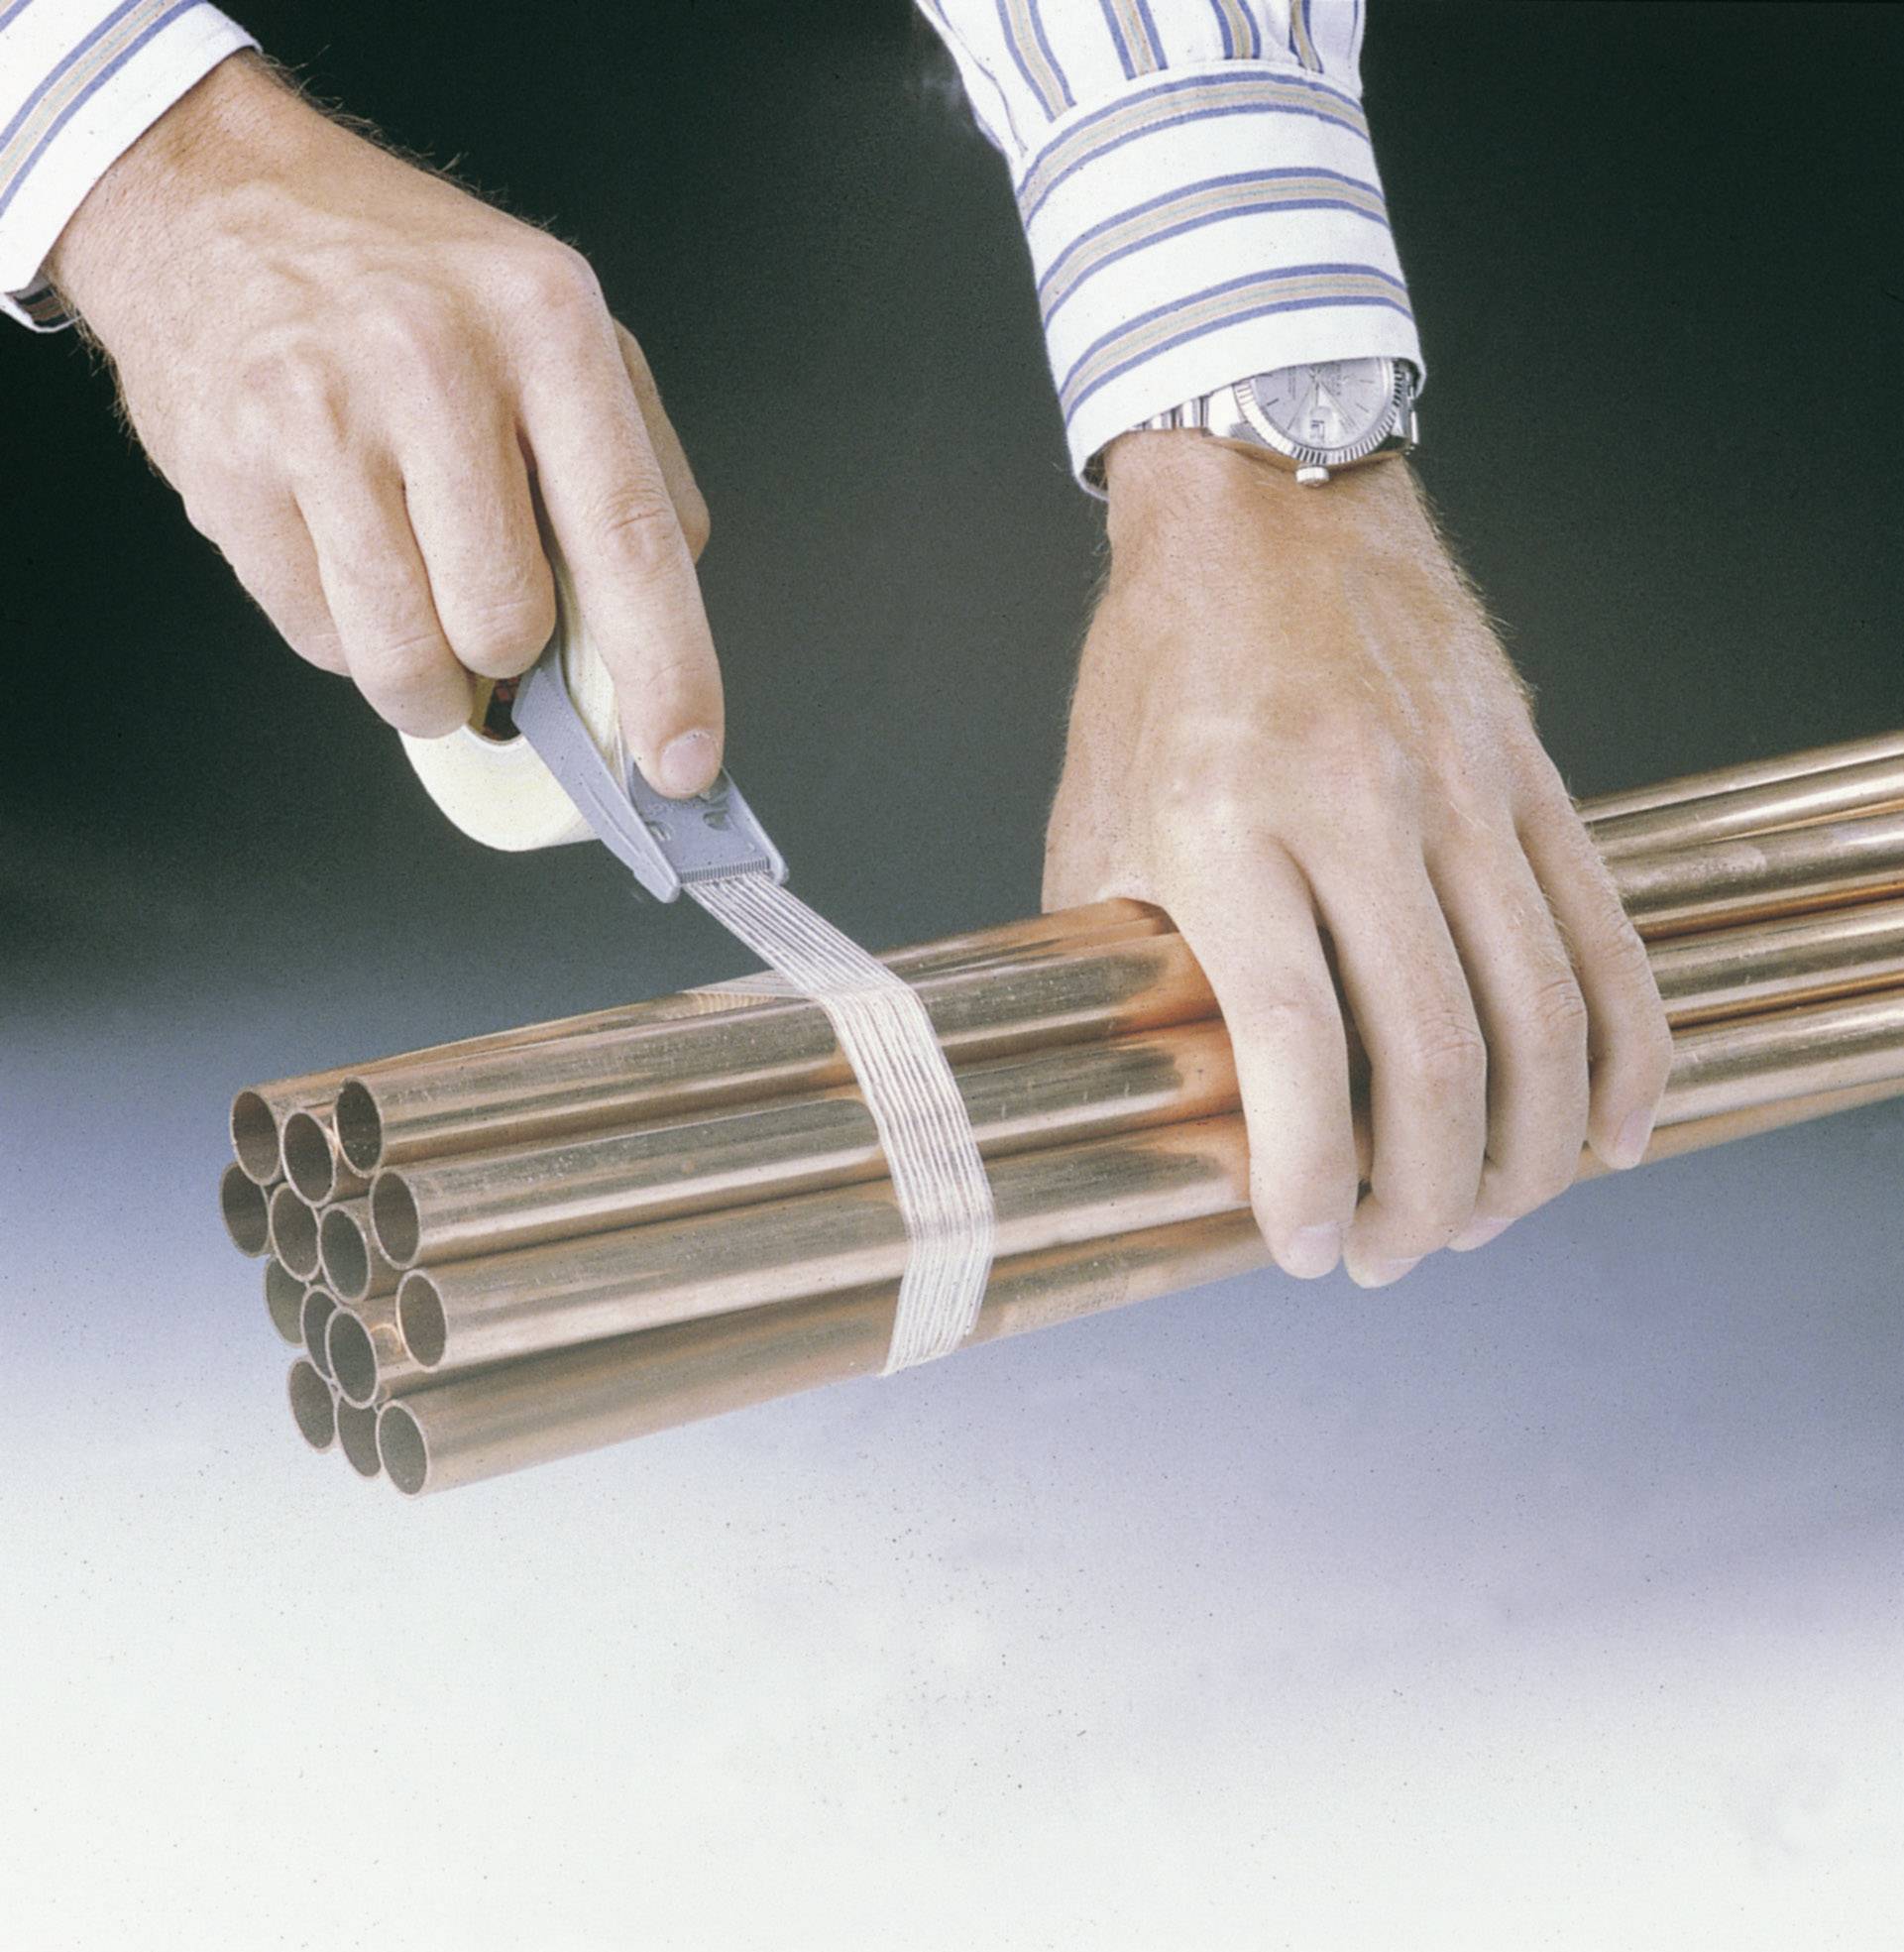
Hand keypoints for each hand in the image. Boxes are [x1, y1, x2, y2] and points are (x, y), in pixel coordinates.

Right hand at [47, 54, 720, 791]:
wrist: (213, 197)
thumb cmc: (409, 279)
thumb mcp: (558, 327)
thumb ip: (630, 474)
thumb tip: (663, 633)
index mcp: (547, 326)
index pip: (630, 538)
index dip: (666, 672)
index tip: (683, 761)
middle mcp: (433, 363)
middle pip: (506, 625)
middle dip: (509, 658)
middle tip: (490, 610)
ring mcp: (319, 417)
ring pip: (405, 657)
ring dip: (426, 675)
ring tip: (418, 593)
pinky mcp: (228, 471)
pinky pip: (317, 638)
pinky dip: (345, 630)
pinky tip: (341, 544)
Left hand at [1045, 436, 1672, 1286]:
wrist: (1263, 498)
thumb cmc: (1162, 667)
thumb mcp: (1096, 818)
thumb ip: (1125, 961)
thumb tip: (1159, 1096)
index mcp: (1224, 821)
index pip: (1290, 1038)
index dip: (1307, 1173)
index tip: (1302, 1244)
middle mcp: (1357, 807)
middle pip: (1434, 1053)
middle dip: (1418, 1195)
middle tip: (1386, 1254)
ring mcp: (1465, 790)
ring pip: (1540, 1015)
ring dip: (1525, 1154)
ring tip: (1478, 1218)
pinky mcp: (1533, 779)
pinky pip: (1605, 939)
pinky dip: (1623, 1056)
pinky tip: (1608, 1134)